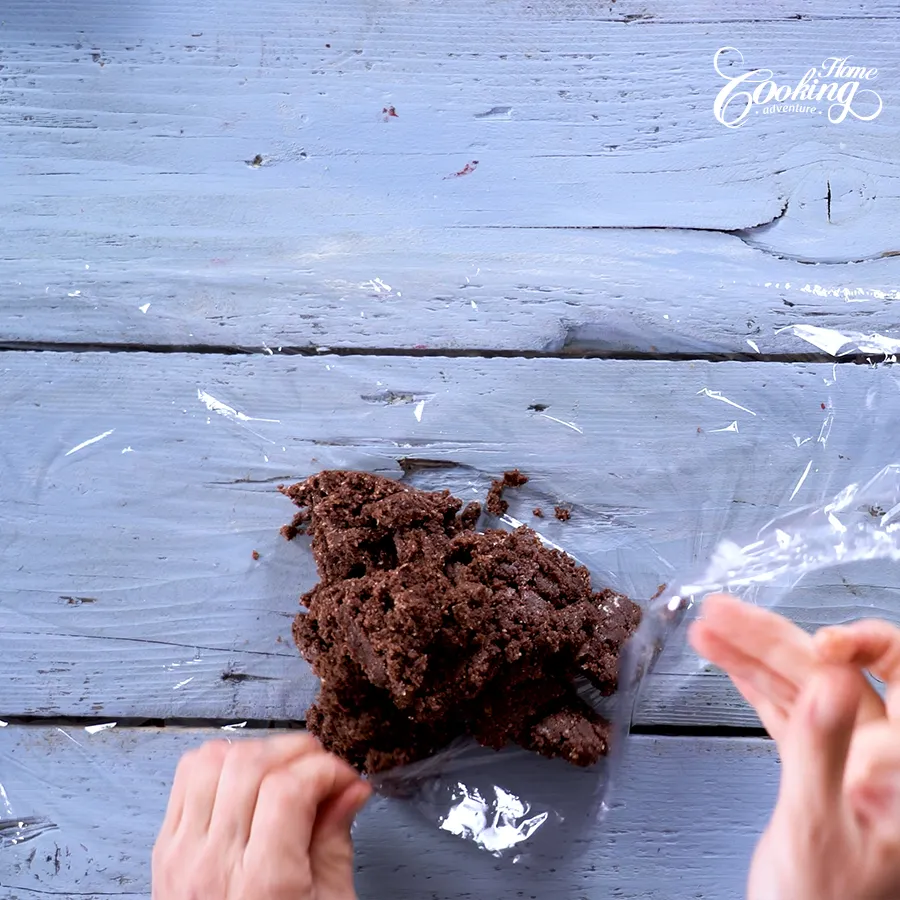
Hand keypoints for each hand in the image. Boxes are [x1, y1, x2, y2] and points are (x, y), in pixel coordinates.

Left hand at [152, 734, 369, 899]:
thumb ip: (336, 842)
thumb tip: (351, 789)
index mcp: (263, 886)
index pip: (289, 789)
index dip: (325, 769)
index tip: (344, 778)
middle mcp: (214, 865)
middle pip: (250, 765)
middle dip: (294, 751)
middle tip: (320, 768)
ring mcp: (182, 855)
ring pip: (212, 761)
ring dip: (255, 752)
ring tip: (282, 771)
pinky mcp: (165, 850)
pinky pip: (185, 778)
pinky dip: (219, 764)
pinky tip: (245, 782)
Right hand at [690, 594, 899, 899]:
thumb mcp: (818, 824)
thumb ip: (824, 749)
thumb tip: (833, 676)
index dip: (866, 644)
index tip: (819, 643)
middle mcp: (878, 750)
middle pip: (828, 671)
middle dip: (773, 638)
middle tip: (724, 613)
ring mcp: (844, 756)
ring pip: (798, 685)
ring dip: (750, 654)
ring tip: (708, 627)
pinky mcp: (812, 766)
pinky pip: (782, 711)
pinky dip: (750, 684)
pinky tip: (726, 660)